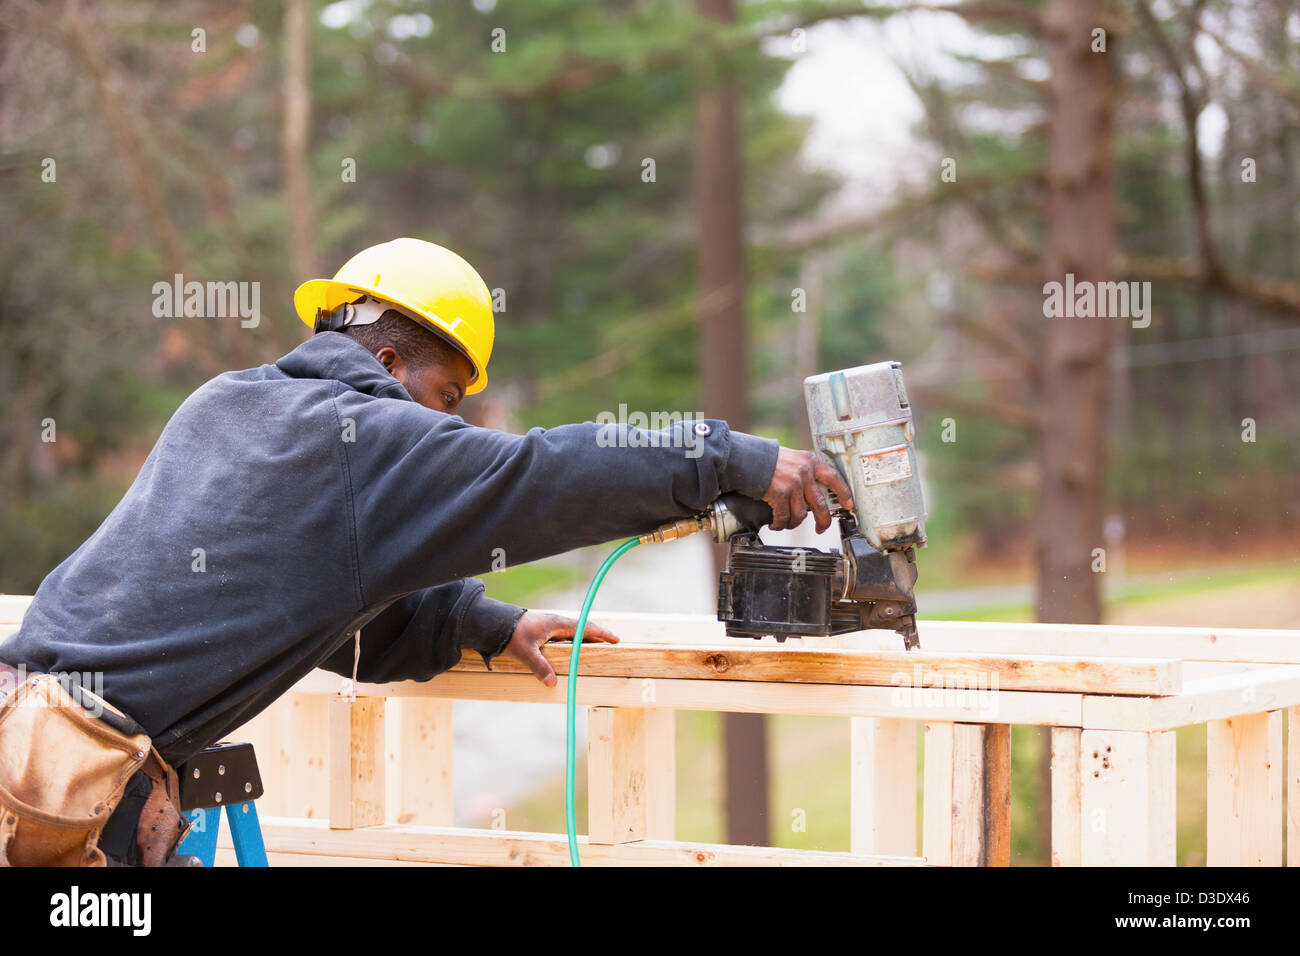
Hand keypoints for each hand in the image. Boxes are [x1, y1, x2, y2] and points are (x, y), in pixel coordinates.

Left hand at [502, 611, 619, 686]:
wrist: (491, 623)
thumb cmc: (509, 634)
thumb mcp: (525, 653)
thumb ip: (540, 667)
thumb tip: (552, 683)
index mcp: (556, 624)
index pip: (585, 628)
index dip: (601, 634)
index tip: (616, 639)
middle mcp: (554, 622)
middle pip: (582, 629)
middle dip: (597, 636)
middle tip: (610, 645)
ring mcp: (548, 625)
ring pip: (572, 633)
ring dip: (584, 639)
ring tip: (594, 649)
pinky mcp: (540, 630)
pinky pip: (563, 636)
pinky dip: (572, 642)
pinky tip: (571, 651)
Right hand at [762, 447, 854, 532]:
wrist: (746, 457)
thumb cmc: (765, 458)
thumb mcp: (791, 458)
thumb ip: (803, 472)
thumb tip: (810, 492)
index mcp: (809, 462)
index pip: (834, 477)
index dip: (844, 493)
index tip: (848, 504)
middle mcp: (804, 473)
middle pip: (821, 504)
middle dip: (823, 521)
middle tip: (821, 528)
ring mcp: (793, 484)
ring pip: (801, 514)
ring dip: (793, 523)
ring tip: (787, 524)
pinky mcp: (779, 494)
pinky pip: (784, 517)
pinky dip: (780, 524)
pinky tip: (776, 524)